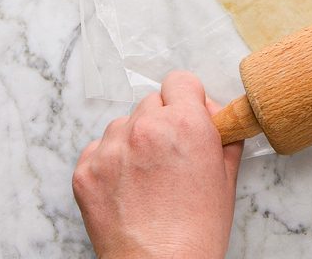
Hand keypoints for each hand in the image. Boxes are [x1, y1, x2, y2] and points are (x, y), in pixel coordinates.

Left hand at [72, 72, 243, 258]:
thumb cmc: (196, 230)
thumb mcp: (226, 175)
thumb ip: (221, 135)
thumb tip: (215, 118)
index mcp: (185, 123)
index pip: (180, 81)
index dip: (187, 99)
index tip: (189, 114)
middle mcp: (145, 128)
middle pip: (151, 102)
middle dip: (162, 121)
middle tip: (171, 153)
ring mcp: (110, 149)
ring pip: (123, 124)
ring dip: (135, 140)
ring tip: (147, 175)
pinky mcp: (86, 171)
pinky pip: (98, 149)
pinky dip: (111, 162)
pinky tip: (127, 187)